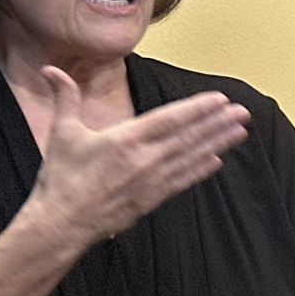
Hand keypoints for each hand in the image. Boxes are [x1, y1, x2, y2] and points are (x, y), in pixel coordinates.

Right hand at [26, 66, 250, 249]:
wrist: (60, 225)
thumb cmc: (60, 180)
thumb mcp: (61, 134)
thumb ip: (64, 98)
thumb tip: (51, 70)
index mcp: (125, 140)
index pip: (169, 119)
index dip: (197, 109)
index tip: (220, 100)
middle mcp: (144, 160)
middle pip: (188, 137)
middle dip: (218, 123)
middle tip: (243, 112)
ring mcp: (150, 181)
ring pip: (190, 158)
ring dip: (217, 143)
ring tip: (240, 131)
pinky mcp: (151, 200)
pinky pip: (182, 181)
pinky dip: (200, 170)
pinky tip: (217, 161)